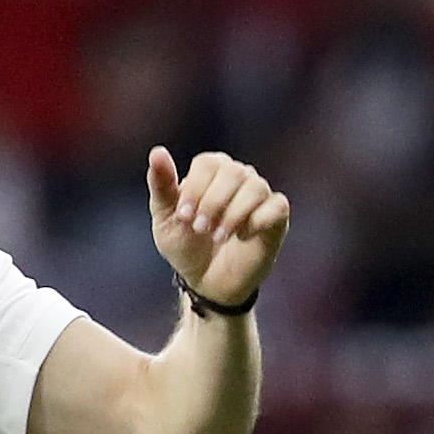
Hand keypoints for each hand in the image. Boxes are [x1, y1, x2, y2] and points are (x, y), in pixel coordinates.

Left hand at [147, 147, 290, 310]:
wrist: (207, 281)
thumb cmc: (186, 245)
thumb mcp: (166, 217)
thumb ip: (161, 185)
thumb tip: (157, 152)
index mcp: (211, 170)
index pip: (208, 163)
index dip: (195, 189)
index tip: (183, 217)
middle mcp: (239, 177)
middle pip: (233, 172)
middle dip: (213, 203)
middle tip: (200, 229)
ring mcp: (260, 196)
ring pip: (256, 188)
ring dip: (233, 214)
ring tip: (218, 236)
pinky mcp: (277, 217)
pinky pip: (277, 207)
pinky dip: (257, 222)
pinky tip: (243, 237)